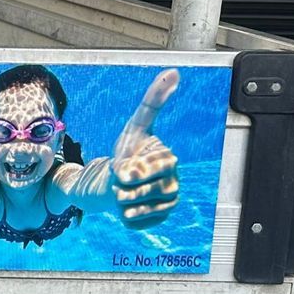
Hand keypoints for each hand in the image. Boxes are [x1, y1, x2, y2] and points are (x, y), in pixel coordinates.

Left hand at [111, 69, 180, 228]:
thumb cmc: (128, 152)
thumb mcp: (134, 126)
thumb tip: (174, 73)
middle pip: (137, 188)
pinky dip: (122, 213)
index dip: (129, 169)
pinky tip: (129, 204)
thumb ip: (152, 103)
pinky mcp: (159, 219)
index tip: (122, 168)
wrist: (120, 181)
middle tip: (120, 176)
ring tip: (125, 189)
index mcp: (169, 158)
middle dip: (121, 182)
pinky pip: (131, 220)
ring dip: (119, 197)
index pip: (150, 166)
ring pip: (132, 205)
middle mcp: (174, 180)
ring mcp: (168, 201)